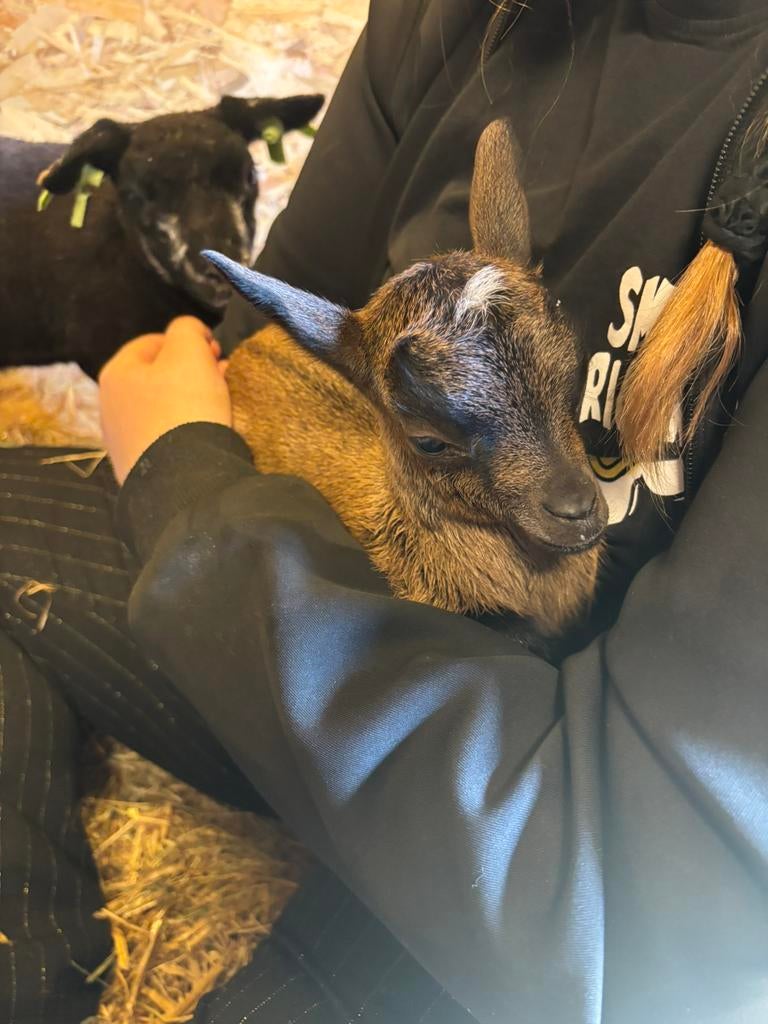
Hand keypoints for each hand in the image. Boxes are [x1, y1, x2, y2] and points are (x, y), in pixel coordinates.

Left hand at [99, 316, 230, 483]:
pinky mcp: (139, 466)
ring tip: (218, 404)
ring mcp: (123, 439)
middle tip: (222, 377)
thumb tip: (191, 333)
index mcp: (116, 372)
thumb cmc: (184, 407)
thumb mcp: (190, 352)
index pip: (154, 341)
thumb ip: (188, 330)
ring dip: (190, 398)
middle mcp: (111, 404)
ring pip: (163, 405)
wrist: (182, 480)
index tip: (217, 353)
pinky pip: (166, 435)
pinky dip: (185, 427)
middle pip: (158, 375)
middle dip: (192, 370)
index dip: (189, 341)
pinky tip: (204, 432)